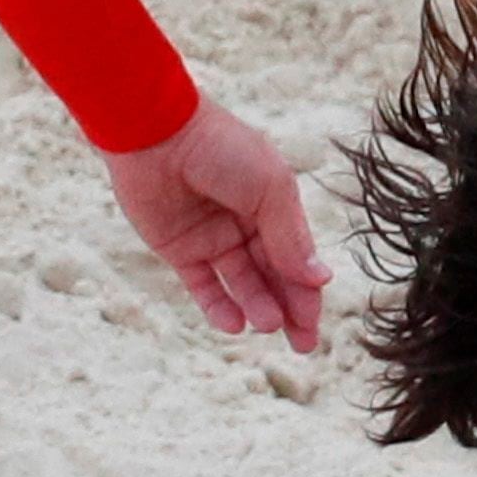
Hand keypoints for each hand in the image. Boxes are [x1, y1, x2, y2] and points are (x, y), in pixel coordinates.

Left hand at [102, 96, 331, 352]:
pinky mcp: (179, 248)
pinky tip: (234, 324)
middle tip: (302, 344)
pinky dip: (218, 305)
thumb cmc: (221, 150)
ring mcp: (213, 238)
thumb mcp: (270, 190)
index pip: (298, 258)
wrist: (156, 132)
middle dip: (290, 310)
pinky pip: (203, 284)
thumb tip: (320, 280)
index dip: (308, 292)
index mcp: (276, 205)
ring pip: (242, 283)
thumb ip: (290, 239)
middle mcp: (247, 224)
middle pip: (273, 275)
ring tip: (266, 324)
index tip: (314, 324)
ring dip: (257, 306)